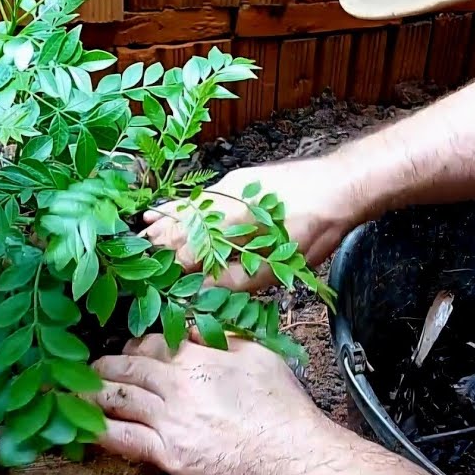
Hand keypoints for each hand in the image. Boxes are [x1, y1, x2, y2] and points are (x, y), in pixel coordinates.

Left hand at [91, 331, 332, 474]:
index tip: (129, 350)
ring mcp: (170, 420)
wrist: (291, 455)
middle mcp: (178, 385)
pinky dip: (100, 430)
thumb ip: (224, 336)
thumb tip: (198, 326)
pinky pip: (124, 438)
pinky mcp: (169, 453)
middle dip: (106, 365)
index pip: (153, 342)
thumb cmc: (282, 408)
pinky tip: (83, 426)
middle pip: (128, 367)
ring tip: (74, 390)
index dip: (136, 344)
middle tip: (92, 367)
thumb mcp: (259, 354)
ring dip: (92, 392)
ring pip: (119, 398)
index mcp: (198, 357)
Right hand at [144, 156, 368, 290]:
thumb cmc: (312, 229)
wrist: (339, 186)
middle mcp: (220, 202)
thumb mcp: (276, 266)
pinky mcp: (235, 181)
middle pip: (179, 227)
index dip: (168, 269)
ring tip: (140, 236)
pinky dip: (175, 207)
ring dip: (161, 225)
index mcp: (229, 225)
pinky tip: (158, 211)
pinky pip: (195, 197)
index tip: (150, 283)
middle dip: (157, 246)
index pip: (187, 251)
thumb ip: (234, 281)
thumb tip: (201, 294)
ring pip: (183, 210)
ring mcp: (226, 188)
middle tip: (136, 263)